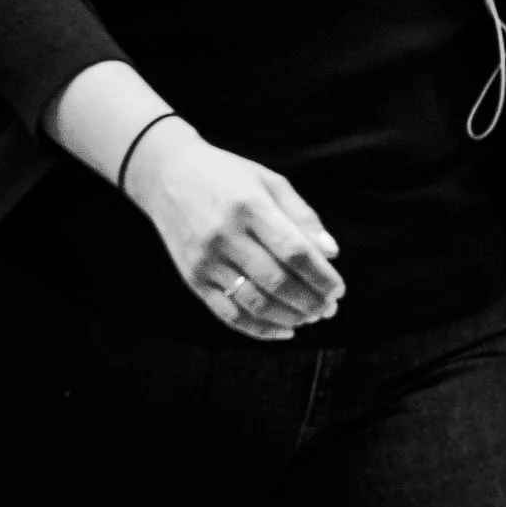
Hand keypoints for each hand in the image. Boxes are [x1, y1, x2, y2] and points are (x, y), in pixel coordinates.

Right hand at [120, 118, 344, 340]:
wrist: (168, 176)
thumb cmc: (228, 176)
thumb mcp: (269, 181)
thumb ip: (302, 216)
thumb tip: (332, 253)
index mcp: (250, 206)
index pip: (294, 251)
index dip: (320, 276)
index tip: (338, 289)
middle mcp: (226, 236)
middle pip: (276, 282)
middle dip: (310, 301)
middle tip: (329, 308)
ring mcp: (206, 261)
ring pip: (254, 303)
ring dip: (290, 317)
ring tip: (312, 317)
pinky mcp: (192, 279)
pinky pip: (228, 314)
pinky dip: (259, 329)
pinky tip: (284, 330)